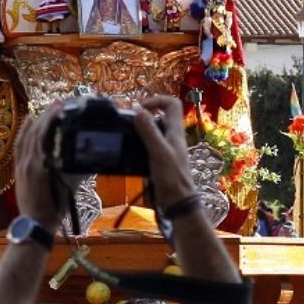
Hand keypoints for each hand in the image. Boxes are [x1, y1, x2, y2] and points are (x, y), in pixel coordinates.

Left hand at [12, 103, 65, 228]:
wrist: (35, 223)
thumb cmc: (54, 209)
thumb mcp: (69, 188)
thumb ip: (77, 171)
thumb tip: (88, 157)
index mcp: (40, 165)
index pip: (43, 135)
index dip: (51, 119)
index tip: (60, 107)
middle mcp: (28, 161)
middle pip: (35, 132)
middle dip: (45, 115)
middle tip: (58, 104)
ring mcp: (21, 164)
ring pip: (26, 137)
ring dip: (36, 121)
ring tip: (47, 109)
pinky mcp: (18, 168)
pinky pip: (19, 145)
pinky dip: (25, 132)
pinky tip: (30, 123)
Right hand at [130, 96, 195, 212]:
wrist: (177, 202)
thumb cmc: (171, 177)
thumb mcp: (159, 153)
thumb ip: (150, 132)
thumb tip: (138, 110)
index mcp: (175, 132)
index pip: (172, 104)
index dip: (157, 100)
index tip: (140, 108)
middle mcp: (171, 137)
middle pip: (160, 115)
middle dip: (143, 114)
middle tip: (128, 121)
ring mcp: (166, 148)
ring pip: (153, 130)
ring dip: (139, 128)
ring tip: (125, 134)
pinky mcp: (159, 159)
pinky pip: (147, 144)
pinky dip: (137, 142)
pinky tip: (128, 150)